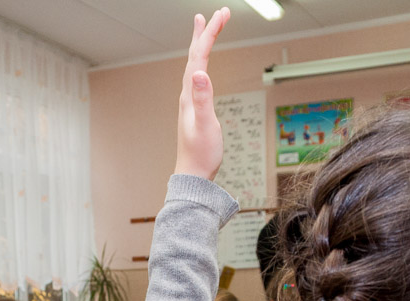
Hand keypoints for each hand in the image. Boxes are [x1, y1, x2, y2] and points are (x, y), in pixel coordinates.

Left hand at [174, 8, 229, 180]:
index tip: (222, 15)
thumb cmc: (201, 154)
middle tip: (214, 14)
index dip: (210, 34)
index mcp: (190, 95)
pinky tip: (203, 65)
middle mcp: (187, 94)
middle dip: (205, 33)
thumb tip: (199, 72)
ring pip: (195, 65)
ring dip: (201, 45)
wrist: (193, 175)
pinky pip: (197, 77)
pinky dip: (201, 63)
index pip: (200, 56)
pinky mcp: (195, 108)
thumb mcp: (205, 125)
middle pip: (194, 56)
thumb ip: (203, 98)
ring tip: (204, 29)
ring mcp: (190, 101)